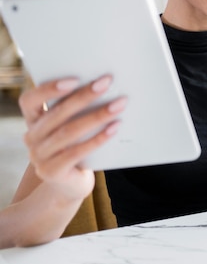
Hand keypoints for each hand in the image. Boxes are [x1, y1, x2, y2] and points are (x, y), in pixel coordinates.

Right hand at [18, 75, 125, 202]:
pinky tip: (115, 128)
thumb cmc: (75, 147)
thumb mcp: (71, 127)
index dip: (49, 89)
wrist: (70, 185)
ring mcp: (39, 156)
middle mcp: (31, 137)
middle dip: (84, 95)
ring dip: (97, 116)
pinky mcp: (52, 172)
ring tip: (119, 104)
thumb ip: (77, 110)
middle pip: (58, 113)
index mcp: (33, 121)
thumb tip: (105, 85)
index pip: (30, 100)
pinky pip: (77, 152)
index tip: (75, 78)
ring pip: (69, 132)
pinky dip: (98, 138)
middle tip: (106, 82)